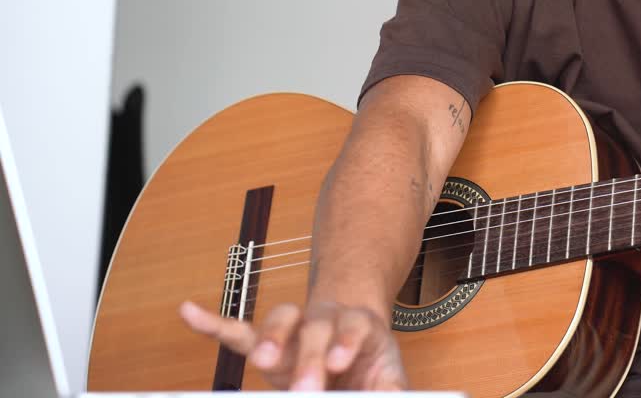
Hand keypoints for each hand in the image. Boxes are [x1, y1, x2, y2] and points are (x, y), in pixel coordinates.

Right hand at [179, 299, 407, 390]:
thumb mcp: (388, 376)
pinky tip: (189, 312)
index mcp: (358, 326)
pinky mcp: (268, 344)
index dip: (344, 342)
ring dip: (271, 337)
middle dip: (308, 358)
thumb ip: (390, 388)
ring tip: (262, 360)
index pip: (352, 327)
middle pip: (315, 328)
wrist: (352, 343)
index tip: (338, 362)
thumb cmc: (369, 363)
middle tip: (306, 390)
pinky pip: (238, 331)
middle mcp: (324, 320)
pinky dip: (213, 323)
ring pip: (280, 319)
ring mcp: (294, 330)